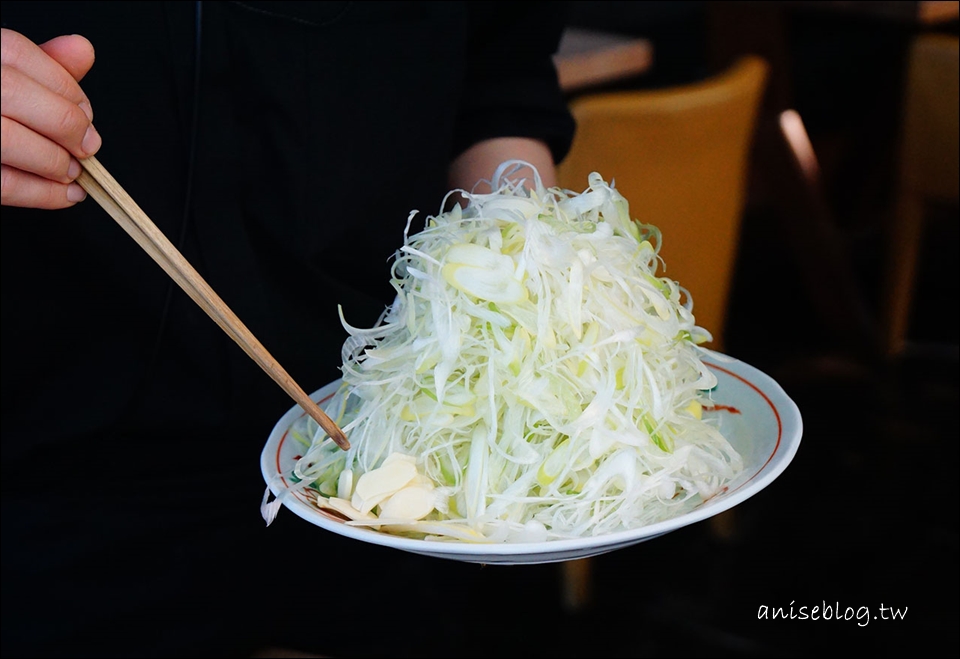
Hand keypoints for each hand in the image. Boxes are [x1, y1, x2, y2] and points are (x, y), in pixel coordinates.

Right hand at [1, 29, 100, 208]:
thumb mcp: (10, 79)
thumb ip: (47, 68)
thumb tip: (82, 50)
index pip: (16, 52)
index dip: (63, 85)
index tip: (86, 113)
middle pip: (10, 91)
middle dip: (64, 123)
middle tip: (87, 147)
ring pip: (6, 138)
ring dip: (53, 161)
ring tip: (72, 172)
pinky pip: (2, 183)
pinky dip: (42, 193)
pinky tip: (64, 194)